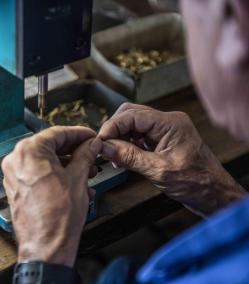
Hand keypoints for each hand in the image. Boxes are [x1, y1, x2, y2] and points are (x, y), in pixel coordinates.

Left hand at [2, 126, 101, 266]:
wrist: (46, 246)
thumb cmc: (57, 216)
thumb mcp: (78, 178)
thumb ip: (85, 155)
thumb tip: (90, 145)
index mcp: (29, 151)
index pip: (57, 133)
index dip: (79, 134)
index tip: (91, 137)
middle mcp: (16, 160)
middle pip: (50, 147)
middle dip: (74, 151)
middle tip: (91, 154)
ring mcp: (13, 175)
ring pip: (45, 161)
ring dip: (67, 165)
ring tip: (87, 172)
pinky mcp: (16, 188)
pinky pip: (38, 174)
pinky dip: (56, 175)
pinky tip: (74, 183)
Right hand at [98, 103, 245, 216]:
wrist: (213, 194)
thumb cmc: (196, 183)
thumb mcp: (158, 171)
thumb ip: (129, 157)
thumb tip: (104, 147)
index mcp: (170, 123)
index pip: (132, 115)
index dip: (112, 126)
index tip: (99, 141)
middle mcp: (167, 122)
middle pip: (130, 115)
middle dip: (114, 130)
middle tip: (103, 147)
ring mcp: (165, 130)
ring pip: (133, 124)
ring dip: (119, 138)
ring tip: (113, 156)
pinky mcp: (162, 139)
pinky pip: (138, 135)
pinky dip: (127, 144)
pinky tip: (123, 158)